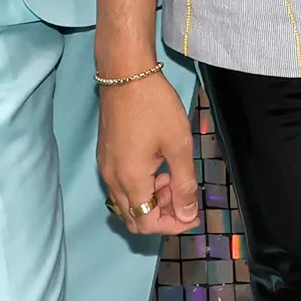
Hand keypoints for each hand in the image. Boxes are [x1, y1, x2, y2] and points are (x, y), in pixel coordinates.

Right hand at [96, 66, 201, 235]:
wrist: (126, 76)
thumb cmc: (155, 107)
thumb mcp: (178, 144)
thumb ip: (183, 183)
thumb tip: (188, 215)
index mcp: (130, 181)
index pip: (147, 223)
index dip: (173, 225)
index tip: (194, 215)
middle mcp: (112, 181)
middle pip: (135, 218)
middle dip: (163, 215)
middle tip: (185, 196)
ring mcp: (106, 169)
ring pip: (128, 203)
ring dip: (152, 200)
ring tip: (174, 177)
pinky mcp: (106, 158)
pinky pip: (122, 187)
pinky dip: (142, 187)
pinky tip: (159, 168)